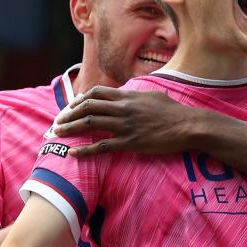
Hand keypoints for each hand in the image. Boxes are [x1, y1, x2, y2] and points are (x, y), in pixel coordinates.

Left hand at [52, 86, 199, 155]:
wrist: (188, 126)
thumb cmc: (174, 112)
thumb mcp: (153, 95)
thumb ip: (136, 95)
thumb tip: (128, 94)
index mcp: (128, 96)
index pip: (96, 93)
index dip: (80, 99)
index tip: (72, 107)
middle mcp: (123, 108)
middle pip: (88, 107)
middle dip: (69, 114)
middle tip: (58, 122)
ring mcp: (125, 126)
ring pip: (90, 124)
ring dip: (71, 129)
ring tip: (58, 134)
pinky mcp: (130, 143)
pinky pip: (102, 146)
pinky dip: (85, 150)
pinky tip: (73, 153)